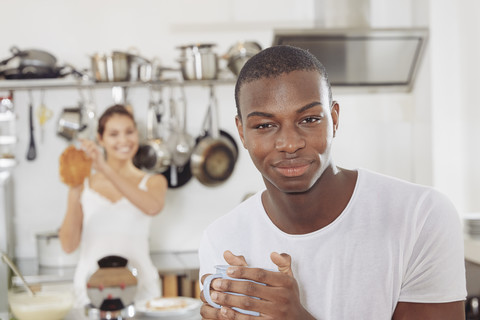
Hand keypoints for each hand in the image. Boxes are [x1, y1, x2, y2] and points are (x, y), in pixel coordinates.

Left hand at [79, 139, 105, 172]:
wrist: (100, 168)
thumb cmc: (94, 165)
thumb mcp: (87, 160)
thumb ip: (83, 157)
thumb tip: (77, 155)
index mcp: (91, 150)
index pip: (87, 143)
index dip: (83, 140)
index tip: (78, 139)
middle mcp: (94, 149)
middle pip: (90, 141)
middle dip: (84, 142)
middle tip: (81, 147)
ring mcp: (97, 150)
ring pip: (92, 143)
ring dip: (87, 145)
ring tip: (84, 149)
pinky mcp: (99, 152)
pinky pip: (94, 147)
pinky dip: (90, 149)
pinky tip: (88, 152)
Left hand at [200, 251, 314, 318]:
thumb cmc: (290, 297)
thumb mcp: (288, 279)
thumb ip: (281, 263)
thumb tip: (273, 253)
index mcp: (285, 282)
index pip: (260, 273)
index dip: (243, 271)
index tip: (228, 270)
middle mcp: (281, 296)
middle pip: (251, 288)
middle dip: (231, 285)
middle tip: (216, 283)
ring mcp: (275, 312)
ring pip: (248, 304)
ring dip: (229, 299)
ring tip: (215, 296)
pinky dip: (235, 316)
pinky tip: (224, 311)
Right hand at [200, 251, 247, 318]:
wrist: (258, 312)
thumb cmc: (252, 293)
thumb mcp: (249, 277)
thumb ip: (239, 266)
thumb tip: (226, 252)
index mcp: (217, 285)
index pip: (205, 279)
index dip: (208, 278)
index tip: (217, 278)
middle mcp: (212, 297)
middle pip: (203, 294)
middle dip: (210, 293)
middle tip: (219, 292)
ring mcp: (212, 310)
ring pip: (204, 309)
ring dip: (212, 308)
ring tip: (224, 307)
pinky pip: (209, 319)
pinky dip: (215, 317)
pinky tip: (225, 314)